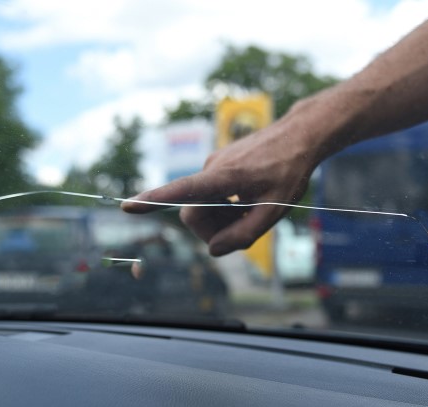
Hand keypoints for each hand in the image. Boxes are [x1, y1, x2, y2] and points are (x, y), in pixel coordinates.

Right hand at [122, 116, 317, 255]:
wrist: (300, 135)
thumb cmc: (290, 171)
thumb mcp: (275, 209)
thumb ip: (245, 234)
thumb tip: (215, 250)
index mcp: (224, 177)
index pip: (182, 191)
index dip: (153, 201)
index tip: (127, 207)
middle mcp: (211, 168)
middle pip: (192, 213)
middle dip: (213, 229)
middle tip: (246, 229)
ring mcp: (213, 164)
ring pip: (202, 205)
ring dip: (222, 217)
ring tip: (252, 212)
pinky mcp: (218, 165)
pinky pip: (211, 194)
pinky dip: (226, 205)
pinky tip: (249, 200)